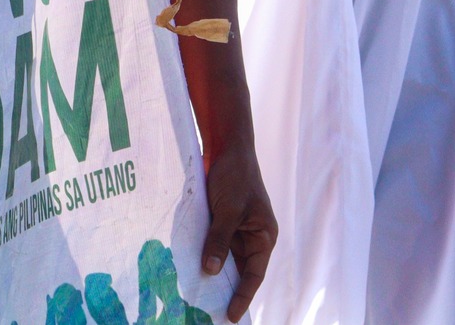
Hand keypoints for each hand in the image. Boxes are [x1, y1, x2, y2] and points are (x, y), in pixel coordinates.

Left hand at [201, 142, 275, 321]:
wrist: (226, 147)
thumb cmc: (235, 176)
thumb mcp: (228, 210)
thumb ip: (219, 240)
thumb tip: (210, 271)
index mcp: (264, 236)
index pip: (254, 274)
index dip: (243, 296)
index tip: (231, 315)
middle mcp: (252, 236)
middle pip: (239, 270)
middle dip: (226, 289)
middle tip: (209, 310)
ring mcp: (236, 229)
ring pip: (224, 258)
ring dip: (213, 272)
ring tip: (198, 295)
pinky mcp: (221, 220)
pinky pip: (213, 243)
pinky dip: (204, 254)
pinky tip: (191, 266)